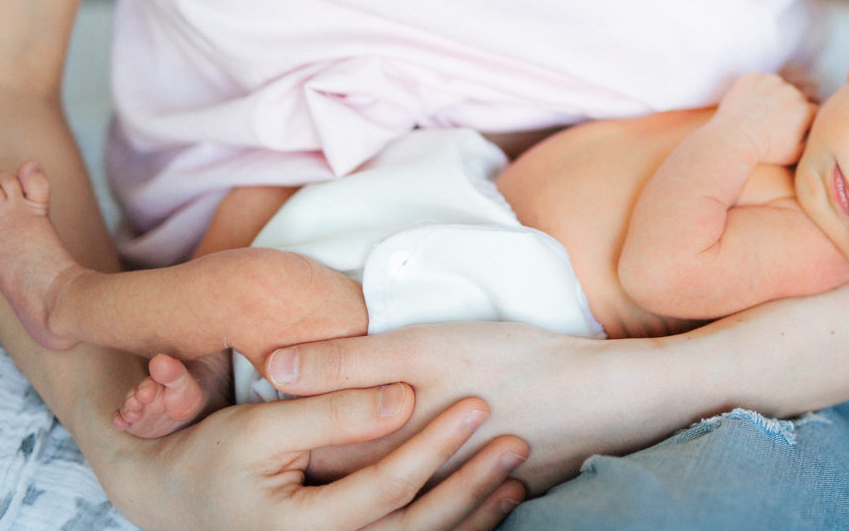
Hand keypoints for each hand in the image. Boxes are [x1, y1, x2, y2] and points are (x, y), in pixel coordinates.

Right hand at [105, 383, 527, 530]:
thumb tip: (402, 399)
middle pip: (416, 526)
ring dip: (474, 515)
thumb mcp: (262, 426)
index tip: (477, 403)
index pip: (387, 486)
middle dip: (471, 484)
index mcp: (299, 530)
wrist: (172, 502)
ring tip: (517, 476)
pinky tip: (490, 506)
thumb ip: (333, 411)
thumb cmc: (214, 456)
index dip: (434, 444)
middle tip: (516, 441)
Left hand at [263, 322, 688, 494]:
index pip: (307, 448)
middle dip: (305, 460)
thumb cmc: (513, 362)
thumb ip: (347, 360)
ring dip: (351, 478)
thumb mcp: (424, 347)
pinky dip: (401, 489)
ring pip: (374, 490)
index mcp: (383, 442)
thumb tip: (273, 366)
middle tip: (278, 441)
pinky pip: (417, 501)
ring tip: (326, 455)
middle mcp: (403, 477)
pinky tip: (399, 467)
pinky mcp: (469, 493)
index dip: (276, 434)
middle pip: (336, 476)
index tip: (248, 412)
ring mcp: (438, 490)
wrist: (599, 399)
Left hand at [715, 72, 816, 165]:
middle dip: (788, 107)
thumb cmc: (766, 151)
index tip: (791, 128)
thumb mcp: (797, 153)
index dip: (802, 119)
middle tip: (773, 122)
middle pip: (795, 97)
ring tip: (760, 114)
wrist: (734, 140)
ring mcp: (773, 82)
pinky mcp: (754, 77)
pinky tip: (750, 105)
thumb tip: (819, 131)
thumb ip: (813, 139)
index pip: (812, 110)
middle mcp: (792, 92)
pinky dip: (756, 90)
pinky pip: (759, 81)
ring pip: (778, 87)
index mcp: (806, 110)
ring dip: (773, 97)